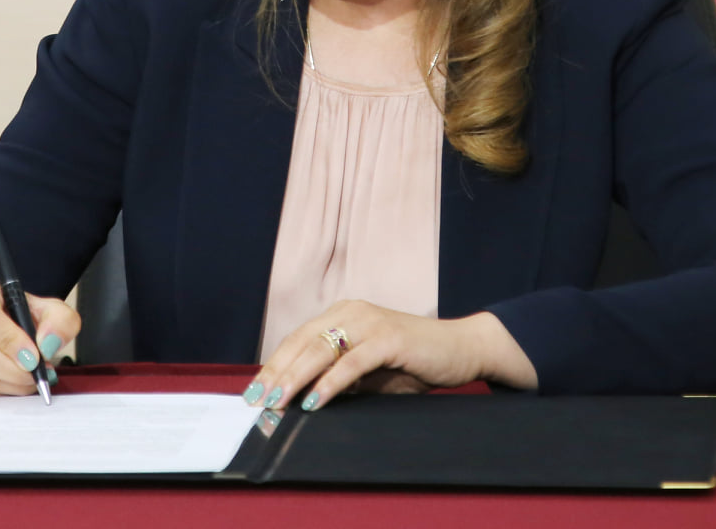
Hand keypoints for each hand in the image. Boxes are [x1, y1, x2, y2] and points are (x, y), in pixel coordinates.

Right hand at [0, 276, 81, 396]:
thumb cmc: (20, 316)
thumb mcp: (47, 309)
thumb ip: (59, 321)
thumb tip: (49, 343)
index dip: (10, 342)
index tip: (33, 358)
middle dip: (16, 372)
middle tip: (38, 374)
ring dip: (8, 385)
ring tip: (27, 379)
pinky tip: (8, 384)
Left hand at [243, 300, 536, 411]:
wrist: (461, 349)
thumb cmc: (413, 364)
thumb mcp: (368, 373)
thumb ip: (338, 378)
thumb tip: (299, 401)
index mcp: (342, 315)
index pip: (297, 340)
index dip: (273, 366)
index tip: (254, 393)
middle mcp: (351, 312)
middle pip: (301, 343)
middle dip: (276, 374)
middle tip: (256, 402)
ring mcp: (370, 322)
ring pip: (321, 350)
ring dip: (294, 379)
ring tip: (276, 403)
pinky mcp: (389, 338)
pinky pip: (352, 362)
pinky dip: (330, 383)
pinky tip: (314, 401)